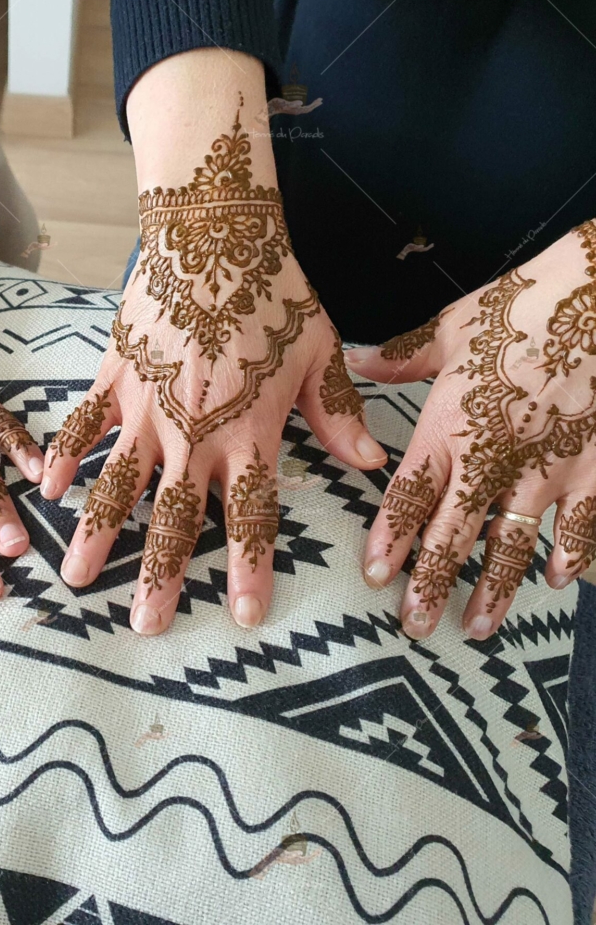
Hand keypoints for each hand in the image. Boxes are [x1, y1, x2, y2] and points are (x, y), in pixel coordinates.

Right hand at [41, 79, 385, 634]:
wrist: (216, 234)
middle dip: (161, 574)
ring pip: (119, 482)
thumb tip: (370, 466)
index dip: (250, 569)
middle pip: (176, 516)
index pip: (251, 515)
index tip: (244, 617)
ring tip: (76, 577)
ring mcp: (147, 406)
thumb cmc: (274, 293)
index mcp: (248, 431)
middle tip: (145, 625)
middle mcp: (194, 431)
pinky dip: (65, 456)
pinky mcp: (114, 376)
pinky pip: (83, 423)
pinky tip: (47, 492)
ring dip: (98, 533)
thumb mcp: (320, 352)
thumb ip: (336, 415)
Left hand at [349, 219, 595, 639]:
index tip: (376, 577)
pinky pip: (584, 524)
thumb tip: (356, 359)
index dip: (390, 539)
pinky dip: (574, 555)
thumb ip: (403, 357)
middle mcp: (493, 458)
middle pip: (453, 533)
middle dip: (432, 582)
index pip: (409, 496)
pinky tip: (563, 581)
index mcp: (450, 425)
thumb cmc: (528, 303)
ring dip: (495, 587)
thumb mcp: (455, 325)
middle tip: (415, 624)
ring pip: (514, 543)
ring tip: (478, 626)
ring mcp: (548, 468)